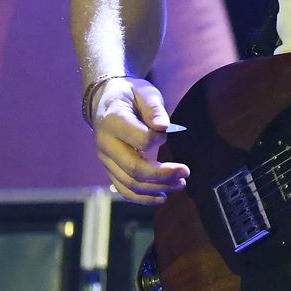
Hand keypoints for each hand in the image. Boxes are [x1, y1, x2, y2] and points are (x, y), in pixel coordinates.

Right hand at [88, 76, 188, 203]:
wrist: (105, 100)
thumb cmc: (130, 95)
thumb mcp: (144, 92)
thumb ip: (154, 108)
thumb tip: (164, 127)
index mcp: (113, 121)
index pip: (140, 140)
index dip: (158, 139)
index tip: (167, 132)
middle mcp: (105, 144)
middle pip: (134, 169)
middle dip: (163, 175)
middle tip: (185, 172)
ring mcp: (105, 160)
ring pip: (130, 184)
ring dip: (157, 188)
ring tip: (180, 184)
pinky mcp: (109, 169)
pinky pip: (124, 189)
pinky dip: (142, 198)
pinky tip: (162, 197)